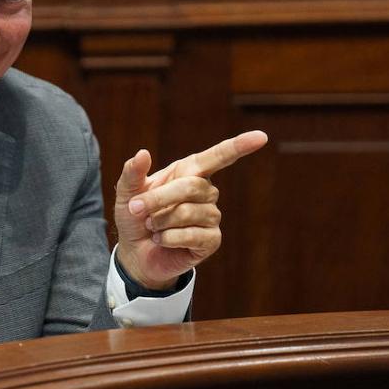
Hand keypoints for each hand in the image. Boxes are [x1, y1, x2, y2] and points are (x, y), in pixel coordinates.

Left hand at [114, 131, 267, 290]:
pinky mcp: (212, 240)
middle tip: (137, 209)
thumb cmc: (135, 217)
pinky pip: (193, 235)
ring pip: (189, 212)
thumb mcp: (128, 193)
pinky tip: (162, 240)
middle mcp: (206, 191)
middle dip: (159, 199)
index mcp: (189, 172)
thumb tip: (143, 153)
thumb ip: (132, 173)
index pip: (219, 156)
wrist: (135, 252)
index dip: (239, 146)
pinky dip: (169, 238)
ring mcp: (211, 216)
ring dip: (161, 221)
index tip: (261, 137)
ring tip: (152, 227)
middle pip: (191, 186)